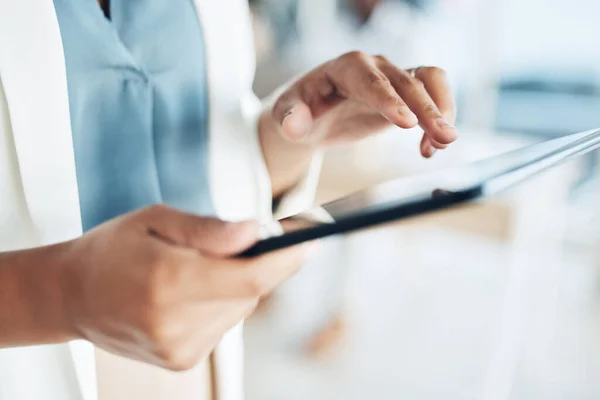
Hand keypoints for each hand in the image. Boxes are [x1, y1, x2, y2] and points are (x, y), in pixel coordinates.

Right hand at [59, 205, 316, 370]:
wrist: (71, 295)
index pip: (250, 277)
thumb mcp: (156, 219)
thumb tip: (257, 232)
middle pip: (251, 291)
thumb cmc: (112, 249)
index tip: (315, 237)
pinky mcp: (182, 360)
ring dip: (236, 283)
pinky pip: (225, 323)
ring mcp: (179, 349)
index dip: (289, 257)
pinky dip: (221, 302)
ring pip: (241, 307)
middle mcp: (176, 323)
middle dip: (257, 262)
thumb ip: (209, 230)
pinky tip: (191, 291)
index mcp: (168, 281)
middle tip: (244, 239)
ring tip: (197, 267)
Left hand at [272, 51, 456, 157]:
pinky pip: (432, 95)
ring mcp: (392, 76)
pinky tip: (429, 149)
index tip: (407, 124)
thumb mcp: (286, 114)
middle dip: (428, 109)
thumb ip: (289, 117)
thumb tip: (295, 126)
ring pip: (429, 81)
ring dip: (442, 109)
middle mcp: (374, 66)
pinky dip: (438, 120)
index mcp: (345, 68)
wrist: (312, 111)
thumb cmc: (300, 110)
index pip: (371, 82)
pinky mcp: (405, 92)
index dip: (390, 101)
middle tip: (445, 138)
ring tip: (444, 143)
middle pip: (408, 82)